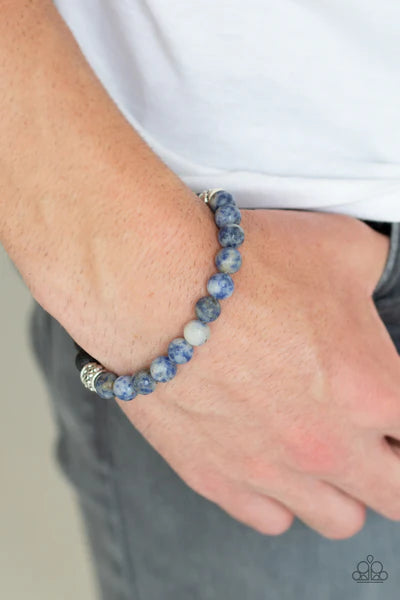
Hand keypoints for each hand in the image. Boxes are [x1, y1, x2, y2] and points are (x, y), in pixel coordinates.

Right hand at [112, 208, 399, 539]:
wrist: (156, 286)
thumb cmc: (246, 266)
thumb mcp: (342, 248)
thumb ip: (378, 272)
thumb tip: (381, 275)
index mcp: (371, 391)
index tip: (395, 413)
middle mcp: (328, 445)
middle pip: (396, 496)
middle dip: (395, 467)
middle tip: (378, 439)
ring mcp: (270, 471)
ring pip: (339, 519)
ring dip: (343, 489)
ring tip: (325, 453)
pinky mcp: (215, 477)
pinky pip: (271, 519)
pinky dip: (282, 498)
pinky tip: (273, 463)